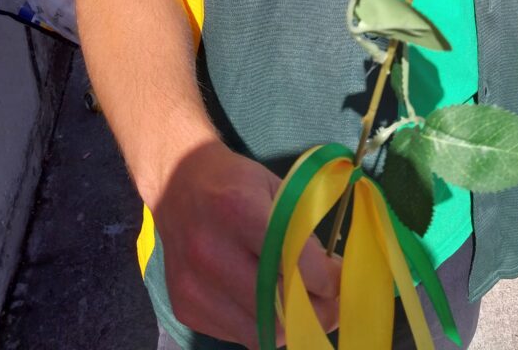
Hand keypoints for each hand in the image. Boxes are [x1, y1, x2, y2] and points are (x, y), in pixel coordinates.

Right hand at [152, 140, 340, 347]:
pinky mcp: (184, 307)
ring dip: (292, 325)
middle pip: (279, 307)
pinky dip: (263, 326)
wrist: (177, 183)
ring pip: (262, 332)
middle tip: (335, 304)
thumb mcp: (276, 188)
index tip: (340, 280)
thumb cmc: (236, 183)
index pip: (294, 263)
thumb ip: (302, 230)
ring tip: (307, 307)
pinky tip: (271, 304)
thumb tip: (334, 276)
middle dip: (318, 312)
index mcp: (238, 210)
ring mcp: (194, 284)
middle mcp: (211, 251)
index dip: (327, 280)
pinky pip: (238, 335)